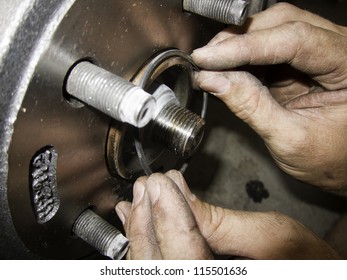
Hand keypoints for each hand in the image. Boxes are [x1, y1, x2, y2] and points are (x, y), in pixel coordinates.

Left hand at [116, 170, 340, 258]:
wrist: (311, 270)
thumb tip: (178, 194)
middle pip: (159, 263)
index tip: (162, 181)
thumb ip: (222, 221)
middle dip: (147, 220)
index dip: (169, 214)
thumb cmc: (305, 261)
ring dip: (140, 229)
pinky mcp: (188, 272)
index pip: (184, 252)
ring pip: (152, 265)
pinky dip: (142, 240)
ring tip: (136, 198)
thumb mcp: (273, 236)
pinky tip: (134, 219)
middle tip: (146, 186)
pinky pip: (156, 264)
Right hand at [192, 3, 346, 192]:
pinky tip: (225, 68)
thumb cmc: (329, 158)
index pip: (294, 39)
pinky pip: (267, 46)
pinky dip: (242, 56)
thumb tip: (212, 80)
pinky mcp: (302, 59)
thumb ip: (251, 107)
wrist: (339, 163)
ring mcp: (320, 50)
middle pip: (282, 22)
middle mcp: (339, 48)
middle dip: (238, 39)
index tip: (208, 58)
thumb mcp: (290, 139)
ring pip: (272, 28)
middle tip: (205, 59)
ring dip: (236, 45)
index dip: (245, 46)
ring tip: (211, 65)